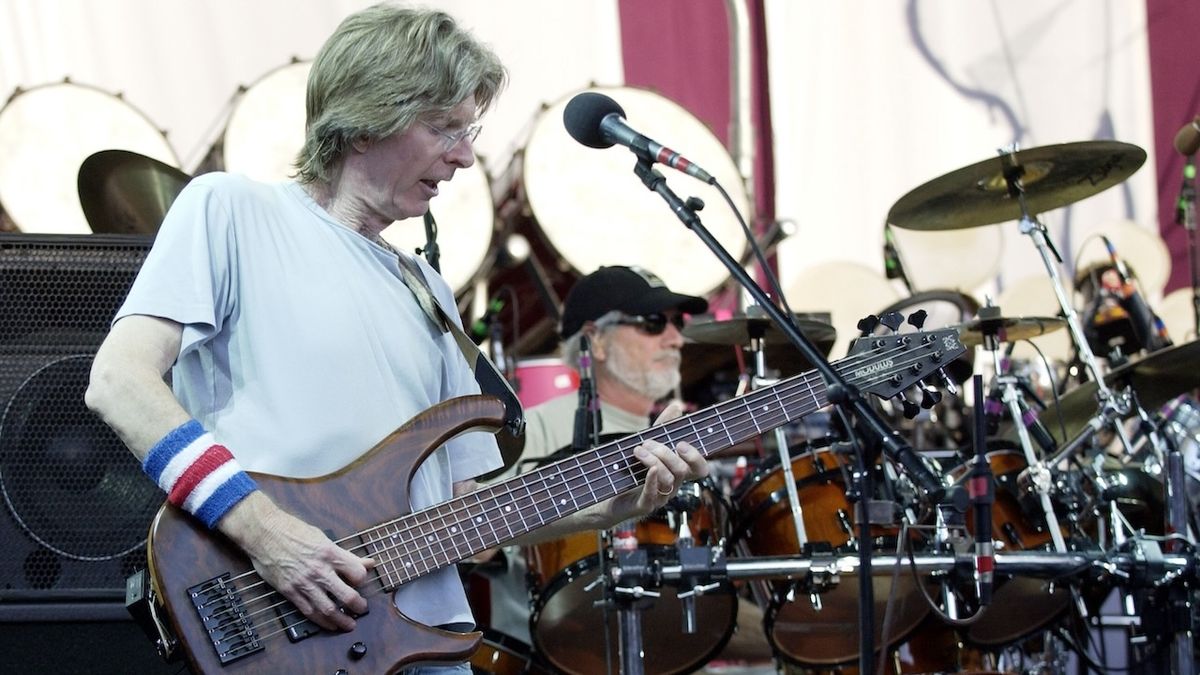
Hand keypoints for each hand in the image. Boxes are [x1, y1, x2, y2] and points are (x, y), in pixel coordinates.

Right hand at [220, 492, 374, 630]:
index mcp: (330, 553)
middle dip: (358, 606)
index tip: (361, 582)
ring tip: (349, 624)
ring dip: (342, 620)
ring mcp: (304, 583)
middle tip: (362, 609)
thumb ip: (346, 554)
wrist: (263, 532)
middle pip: (347, 595)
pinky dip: (321, 621)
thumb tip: (368, 563)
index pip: (357, 574)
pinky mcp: (290, 591)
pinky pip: (309, 611)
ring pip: (328, 609)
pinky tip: (329, 624)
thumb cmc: (292, 531)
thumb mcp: (323, 537)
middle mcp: (319, 570)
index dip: (362, 580)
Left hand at [630, 401, 708, 514]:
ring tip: (638, 450)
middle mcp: (673, 486)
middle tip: (647, 442)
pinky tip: (650, 469)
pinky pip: (653, 495)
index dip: (696, 457)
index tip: (681, 443)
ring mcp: (660, 497)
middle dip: (665, 453)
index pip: (700, 470)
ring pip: (668, 480)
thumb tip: (676, 406)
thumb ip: (663, 428)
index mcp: (677, 473)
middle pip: (682, 470)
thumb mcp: (649, 446)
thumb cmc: (633, 471)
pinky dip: (652, 480)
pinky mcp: (645, 505)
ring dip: (654, 461)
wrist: (610, 495)